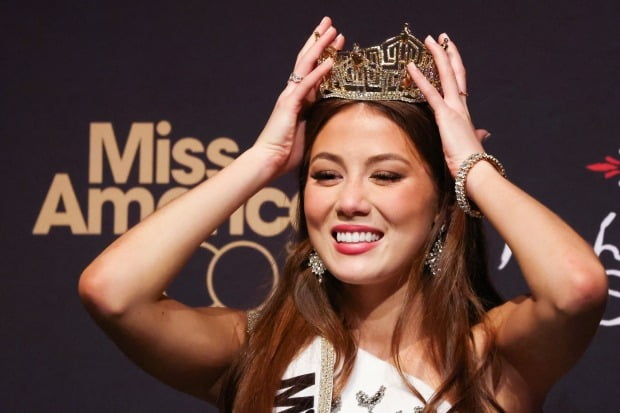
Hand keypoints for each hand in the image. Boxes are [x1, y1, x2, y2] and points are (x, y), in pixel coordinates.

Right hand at [253, 17, 344, 176]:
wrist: (268, 161)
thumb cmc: (287, 153)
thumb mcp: (309, 133)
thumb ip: (319, 122)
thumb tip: (338, 121)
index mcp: (298, 100)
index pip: (313, 72)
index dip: (325, 56)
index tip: (337, 44)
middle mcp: (293, 94)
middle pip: (307, 60)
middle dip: (320, 41)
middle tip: (331, 25)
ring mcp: (290, 97)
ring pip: (306, 65)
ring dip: (320, 47)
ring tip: (332, 31)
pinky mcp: (289, 105)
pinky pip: (307, 85)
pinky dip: (319, 72)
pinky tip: (330, 61)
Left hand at [407, 33, 485, 176]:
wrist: (475, 172)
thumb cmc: (471, 162)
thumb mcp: (472, 144)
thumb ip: (476, 135)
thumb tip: (484, 133)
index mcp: (464, 113)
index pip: (460, 84)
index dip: (455, 67)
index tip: (450, 53)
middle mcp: (461, 107)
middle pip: (456, 73)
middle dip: (448, 53)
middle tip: (441, 38)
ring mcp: (454, 109)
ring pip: (447, 75)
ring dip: (437, 55)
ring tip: (430, 40)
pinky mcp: (445, 116)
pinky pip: (430, 93)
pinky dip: (420, 79)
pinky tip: (411, 67)